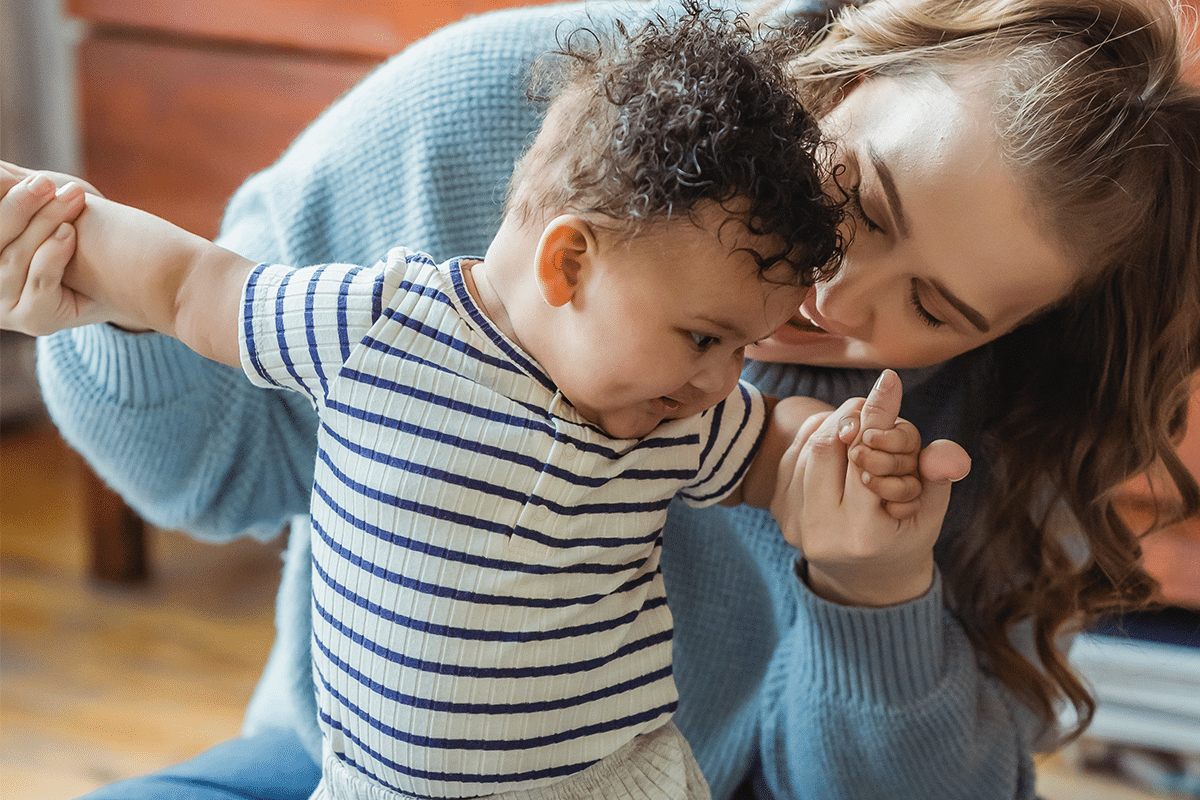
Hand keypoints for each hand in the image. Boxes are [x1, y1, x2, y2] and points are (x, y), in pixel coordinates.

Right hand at [1, 163, 103, 334]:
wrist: (133, 275)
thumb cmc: (80, 230)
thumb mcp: (41, 205)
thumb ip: (11, 190)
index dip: (1, 198)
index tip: (29, 176)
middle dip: (19, 207)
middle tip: (46, 182)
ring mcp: (6, 309)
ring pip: (15, 260)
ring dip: (44, 224)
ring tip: (71, 198)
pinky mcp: (34, 321)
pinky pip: (39, 285)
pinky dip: (53, 255)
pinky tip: (69, 233)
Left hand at [771, 371, 969, 606]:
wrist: (864, 574)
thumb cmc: (905, 534)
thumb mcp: (931, 509)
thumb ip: (938, 477)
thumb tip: (946, 453)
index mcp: (864, 535)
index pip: (865, 459)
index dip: (877, 417)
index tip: (889, 381)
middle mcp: (821, 532)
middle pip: (827, 447)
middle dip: (853, 417)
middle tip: (873, 406)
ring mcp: (794, 523)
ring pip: (808, 447)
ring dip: (835, 425)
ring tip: (859, 425)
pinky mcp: (779, 512)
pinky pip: (792, 456)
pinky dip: (815, 436)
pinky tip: (838, 438)